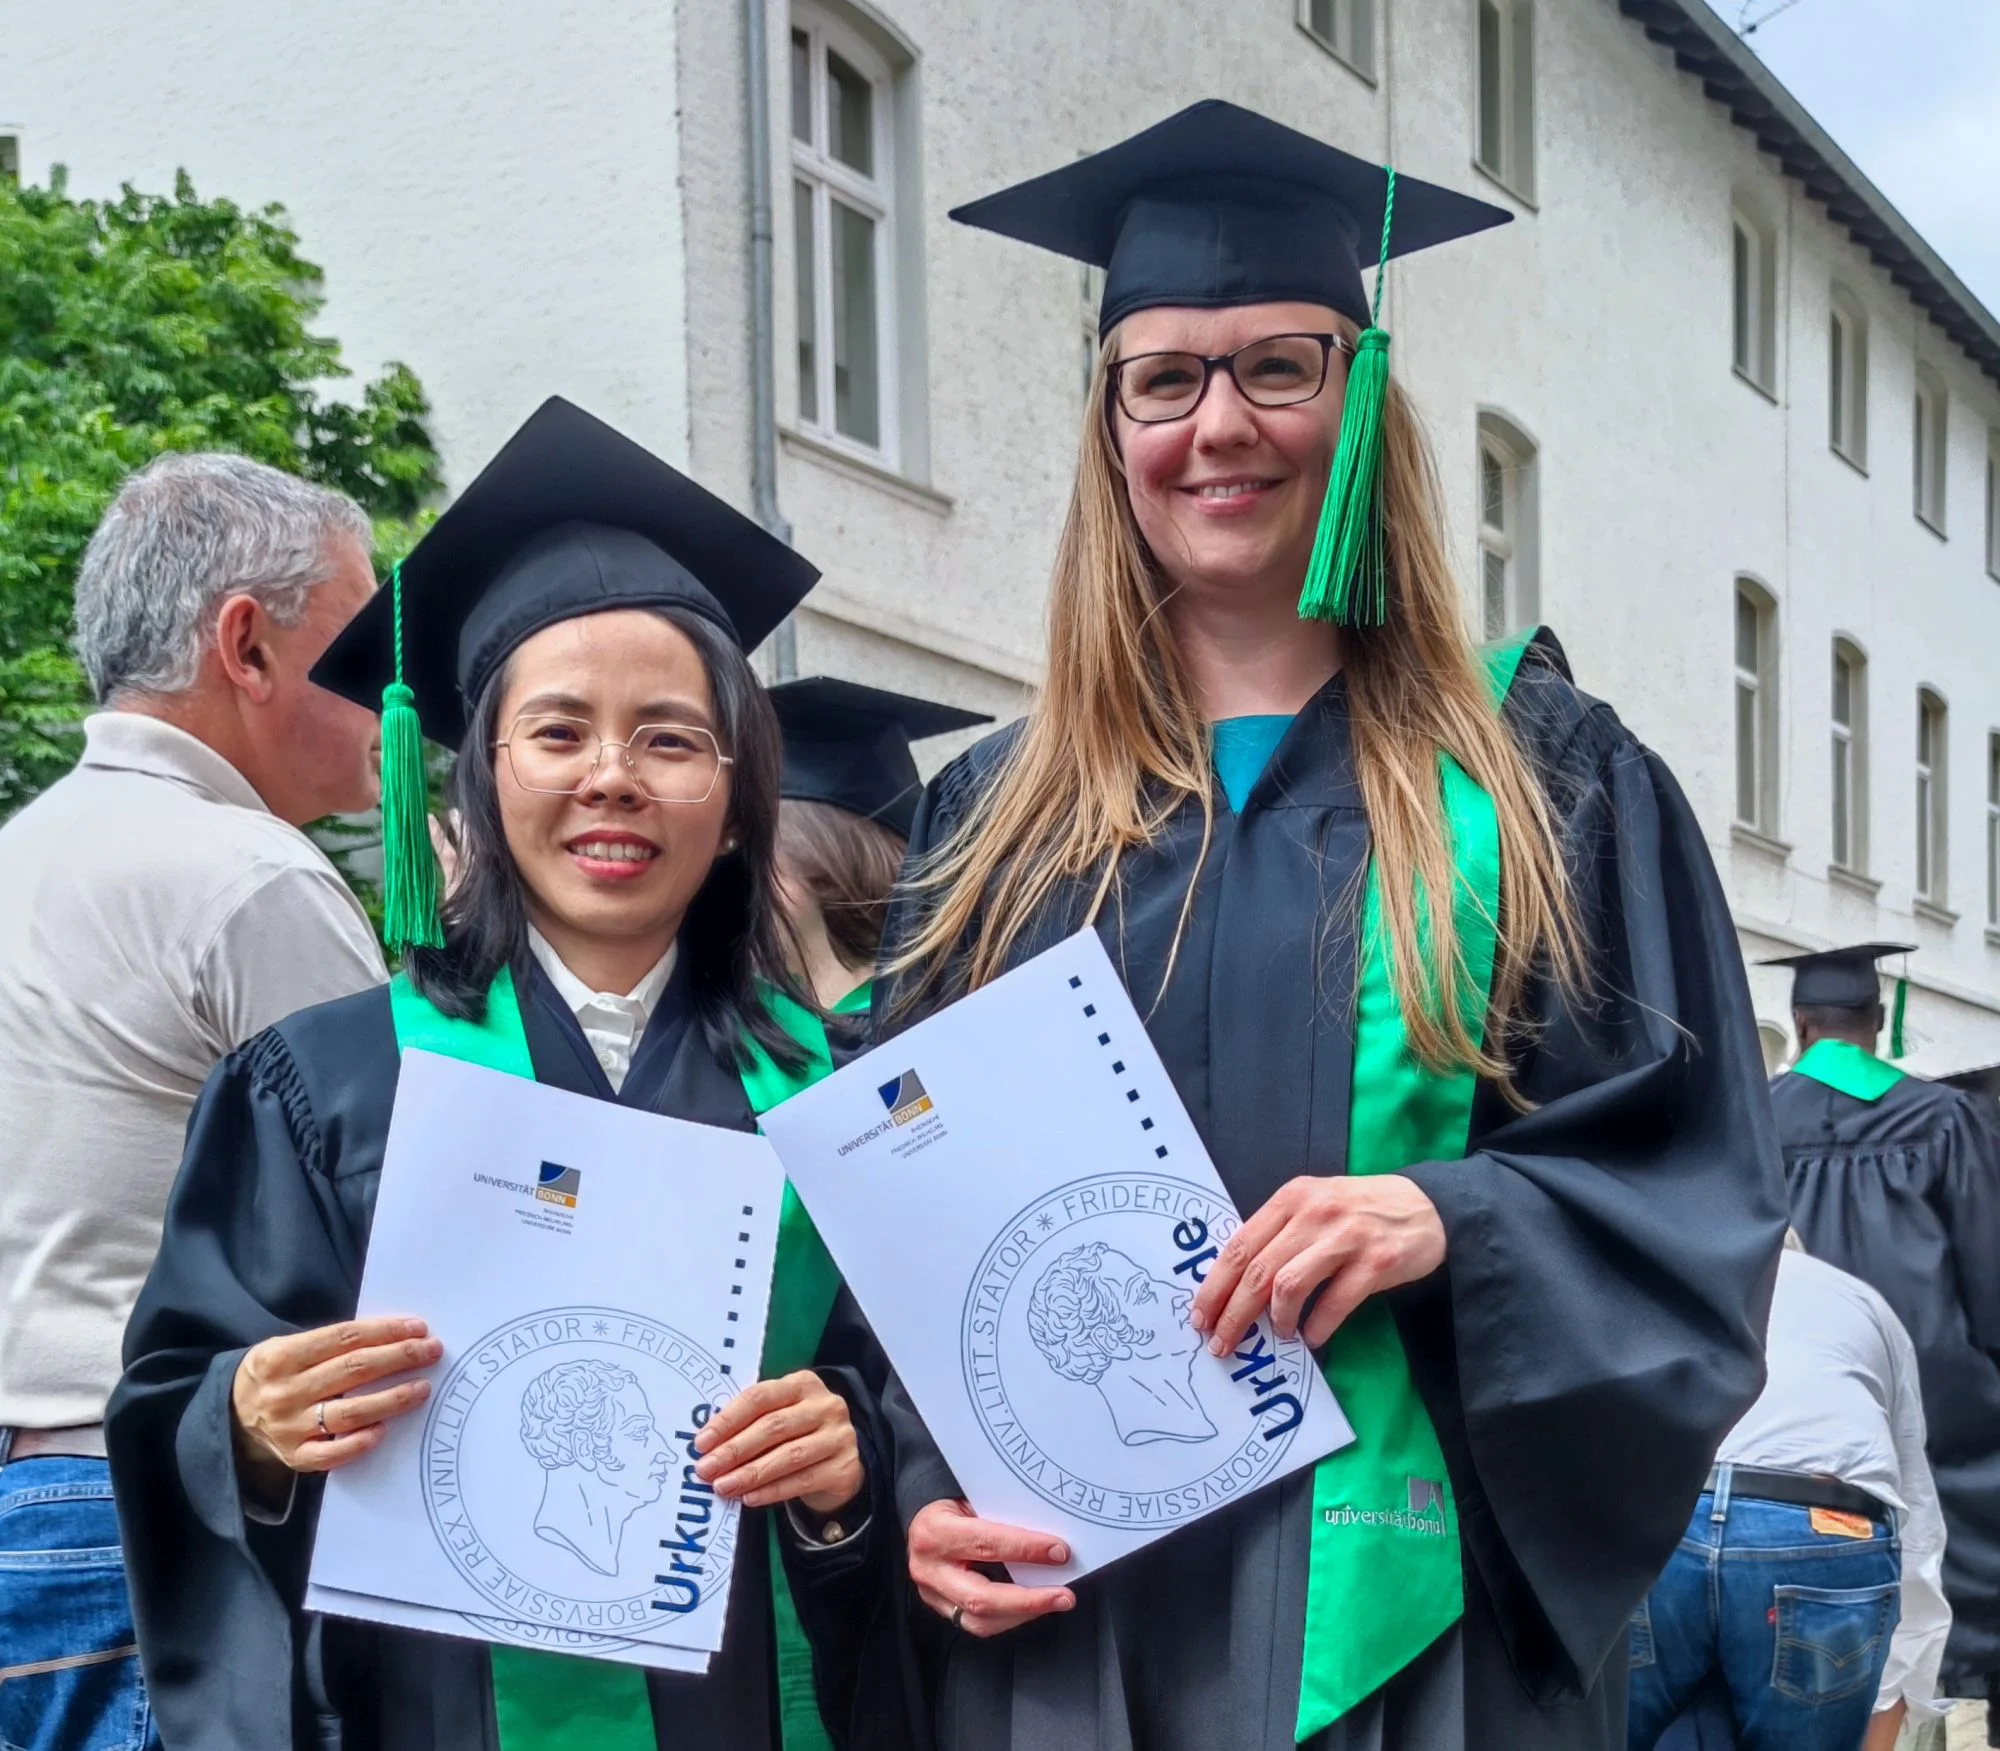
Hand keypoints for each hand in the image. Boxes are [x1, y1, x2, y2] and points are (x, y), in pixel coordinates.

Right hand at [230, 1317, 441, 1478]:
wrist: (230, 1415)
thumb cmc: (275, 1374)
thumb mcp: (287, 1347)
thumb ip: (330, 1343)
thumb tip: (391, 1336)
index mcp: (282, 1356)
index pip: (344, 1338)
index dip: (385, 1331)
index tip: (418, 1328)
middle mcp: (286, 1392)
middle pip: (354, 1370)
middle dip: (400, 1357)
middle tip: (431, 1351)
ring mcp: (290, 1427)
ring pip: (350, 1412)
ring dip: (392, 1398)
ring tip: (422, 1387)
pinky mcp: (295, 1457)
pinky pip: (332, 1453)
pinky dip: (360, 1442)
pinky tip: (384, 1429)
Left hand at [691, 1370, 863, 1513]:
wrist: (839, 1464)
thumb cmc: (797, 1435)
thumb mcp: (779, 1417)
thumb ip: (750, 1423)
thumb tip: (707, 1445)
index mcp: (803, 1383)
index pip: (760, 1397)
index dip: (728, 1419)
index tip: (701, 1442)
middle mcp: (826, 1405)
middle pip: (773, 1426)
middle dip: (734, 1449)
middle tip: (706, 1469)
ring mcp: (839, 1436)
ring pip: (789, 1455)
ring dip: (750, 1473)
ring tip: (723, 1486)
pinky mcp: (844, 1467)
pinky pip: (803, 1480)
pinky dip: (772, 1491)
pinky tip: (749, 1498)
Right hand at [908, 1499, 1074, 1636]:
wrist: (922, 1517)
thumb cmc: (952, 1503)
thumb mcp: (971, 1498)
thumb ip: (1002, 1517)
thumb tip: (1048, 1536)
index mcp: (935, 1531)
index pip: (986, 1544)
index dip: (1026, 1550)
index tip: (1060, 1552)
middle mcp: (928, 1568)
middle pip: (982, 1598)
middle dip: (1029, 1600)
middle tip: (1064, 1596)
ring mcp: (932, 1593)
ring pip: (980, 1620)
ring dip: (1024, 1614)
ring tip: (1054, 1602)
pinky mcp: (940, 1607)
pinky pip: (977, 1623)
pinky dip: (1010, 1617)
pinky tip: (1031, 1607)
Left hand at [1189, 1174, 1446, 1355]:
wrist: (1428, 1207)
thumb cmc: (1361, 1210)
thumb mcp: (1315, 1204)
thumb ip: (1280, 1233)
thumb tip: (1237, 1282)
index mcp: (1291, 1198)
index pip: (1240, 1245)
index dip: (1215, 1285)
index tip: (1200, 1316)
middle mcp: (1314, 1213)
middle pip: (1258, 1270)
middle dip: (1233, 1313)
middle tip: (1222, 1344)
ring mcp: (1346, 1237)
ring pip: (1288, 1285)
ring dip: (1276, 1320)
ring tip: (1277, 1335)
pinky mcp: (1377, 1262)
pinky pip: (1335, 1303)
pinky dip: (1317, 1327)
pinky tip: (1313, 1337)